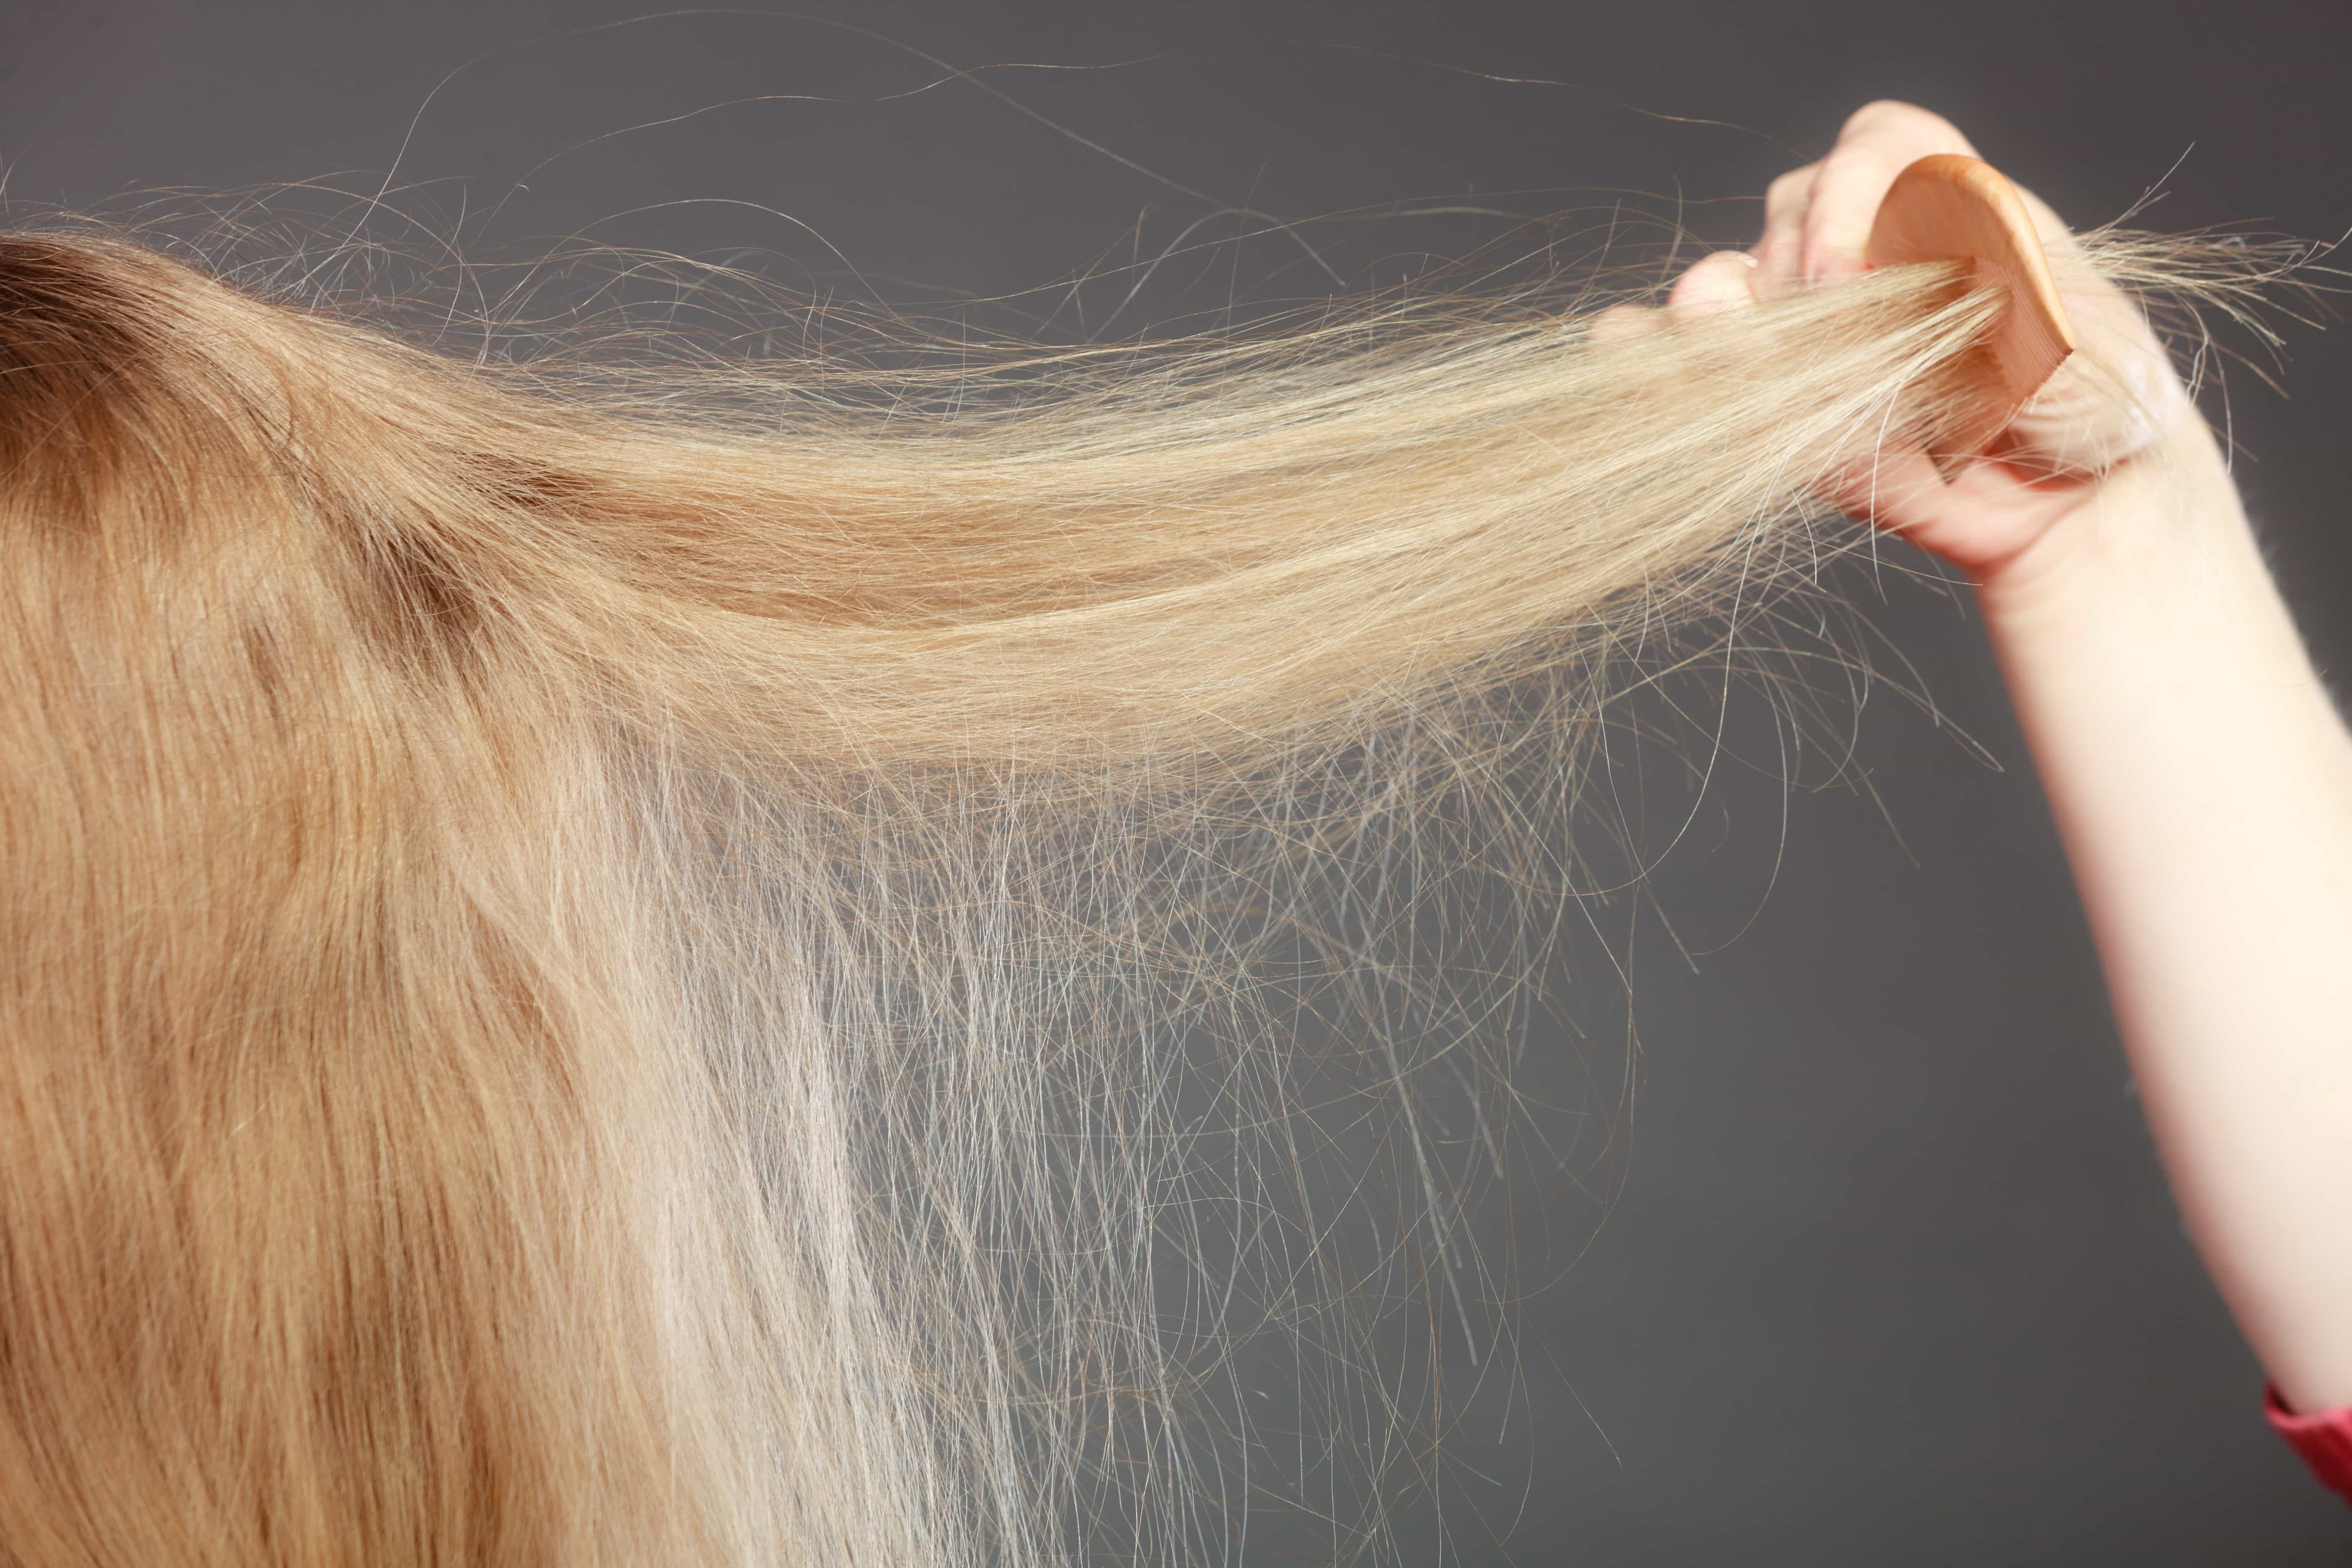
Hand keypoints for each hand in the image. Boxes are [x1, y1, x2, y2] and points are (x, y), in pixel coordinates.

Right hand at [1599, 101, 2218, 592]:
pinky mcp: (1768, 393)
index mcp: (1951, 202)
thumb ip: (2008, 313)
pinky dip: (1640, 354)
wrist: (2075, 502)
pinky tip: (1641, 367)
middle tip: (1821, 350)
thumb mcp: (2084, 347)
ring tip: (1740, 367)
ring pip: (1726, 287)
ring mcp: (1810, 324)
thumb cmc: (2098, 409)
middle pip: (1789, 217)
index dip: (1851, 196)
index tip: (1848, 275)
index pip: (1879, 147)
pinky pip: (1673, 353)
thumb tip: (1912, 293)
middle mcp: (1869, 250)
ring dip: (1713, 324)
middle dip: (1791, 280)